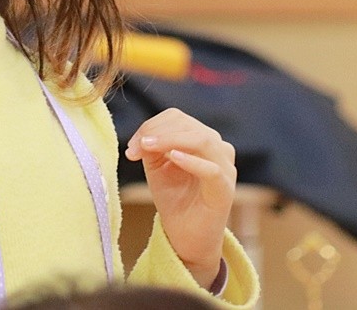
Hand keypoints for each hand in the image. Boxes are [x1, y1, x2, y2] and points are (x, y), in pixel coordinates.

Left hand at [125, 108, 235, 286]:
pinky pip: (212, 169)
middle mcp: (218, 149)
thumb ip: (151, 148)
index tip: (131, 145)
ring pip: (203, 140)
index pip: (177, 118)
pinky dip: (192, 161)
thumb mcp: (157, 169)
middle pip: (188, 125)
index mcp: (202, 140)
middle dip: (156, 133)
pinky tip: (173, 157)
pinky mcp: (226, 190)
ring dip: (171, 140)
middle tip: (134, 149)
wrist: (186, 238)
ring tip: (148, 147)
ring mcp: (225, 168)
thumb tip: (143, 136)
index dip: (152, 125)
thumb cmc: (175, 201)